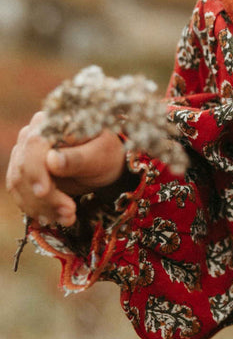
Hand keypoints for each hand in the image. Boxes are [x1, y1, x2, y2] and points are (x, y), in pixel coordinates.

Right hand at [5, 112, 126, 227]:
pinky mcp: (23, 173)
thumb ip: (77, 158)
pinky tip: (58, 217)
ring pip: (19, 185)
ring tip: (69, 217)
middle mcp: (32, 134)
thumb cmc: (106, 153)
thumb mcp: (101, 154)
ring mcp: (24, 154)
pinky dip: (39, 209)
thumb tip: (51, 160)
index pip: (33, 145)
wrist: (105, 165)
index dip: (35, 169)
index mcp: (53, 121)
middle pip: (24, 168)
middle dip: (44, 196)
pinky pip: (21, 194)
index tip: (44, 191)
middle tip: (69, 212)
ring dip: (42, 206)